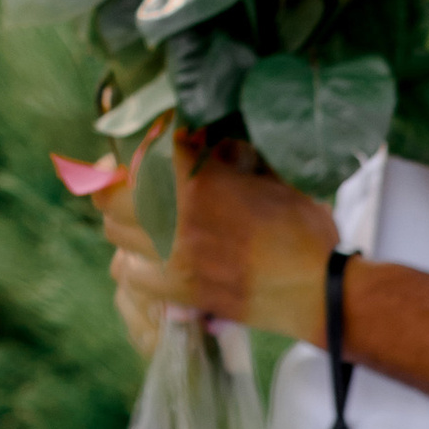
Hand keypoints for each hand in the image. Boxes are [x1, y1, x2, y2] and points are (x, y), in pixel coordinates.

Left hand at [97, 131, 338, 346]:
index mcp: (198, 180)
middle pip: (111, 196)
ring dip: (124, 221)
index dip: (144, 142)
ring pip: (115, 233)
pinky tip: (149, 257)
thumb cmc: (302, 229)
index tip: (149, 140)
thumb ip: (233, 154)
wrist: (317, 289)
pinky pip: (130, 274)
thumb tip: (209, 136)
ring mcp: (171, 256)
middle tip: (131, 180)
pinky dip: (134, 263)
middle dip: (118, 184)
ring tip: (140, 218)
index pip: (147, 150)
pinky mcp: (176, 291)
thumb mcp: (273, 175)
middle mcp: (174, 217)